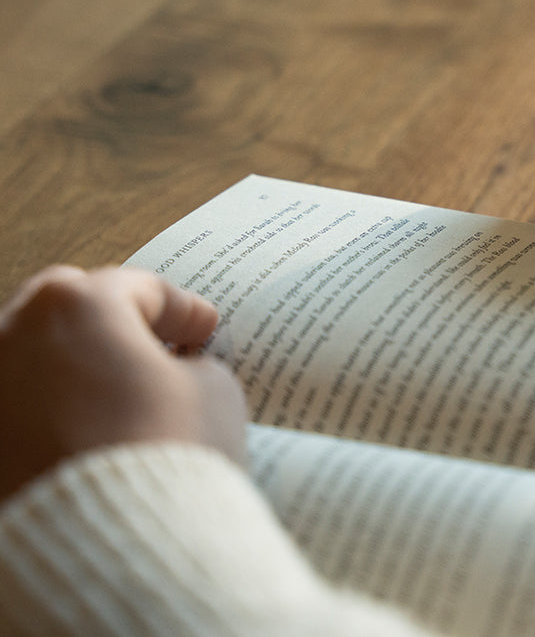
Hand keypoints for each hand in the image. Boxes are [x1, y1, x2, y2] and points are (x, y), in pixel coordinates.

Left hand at [0, 265, 245, 500]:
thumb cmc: (167, 452)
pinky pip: (19, 410)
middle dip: (113, 324)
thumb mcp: (214, 390)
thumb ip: (193, 365)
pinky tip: (88, 434)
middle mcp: (12, 335)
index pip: (138, 290)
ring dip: (74, 368)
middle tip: (156, 349)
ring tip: (120, 397)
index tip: (204, 330)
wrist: (117, 545)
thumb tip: (177, 372)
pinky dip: (49, 412)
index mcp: (75, 304)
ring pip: (33, 360)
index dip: (182, 309)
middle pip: (67, 310)